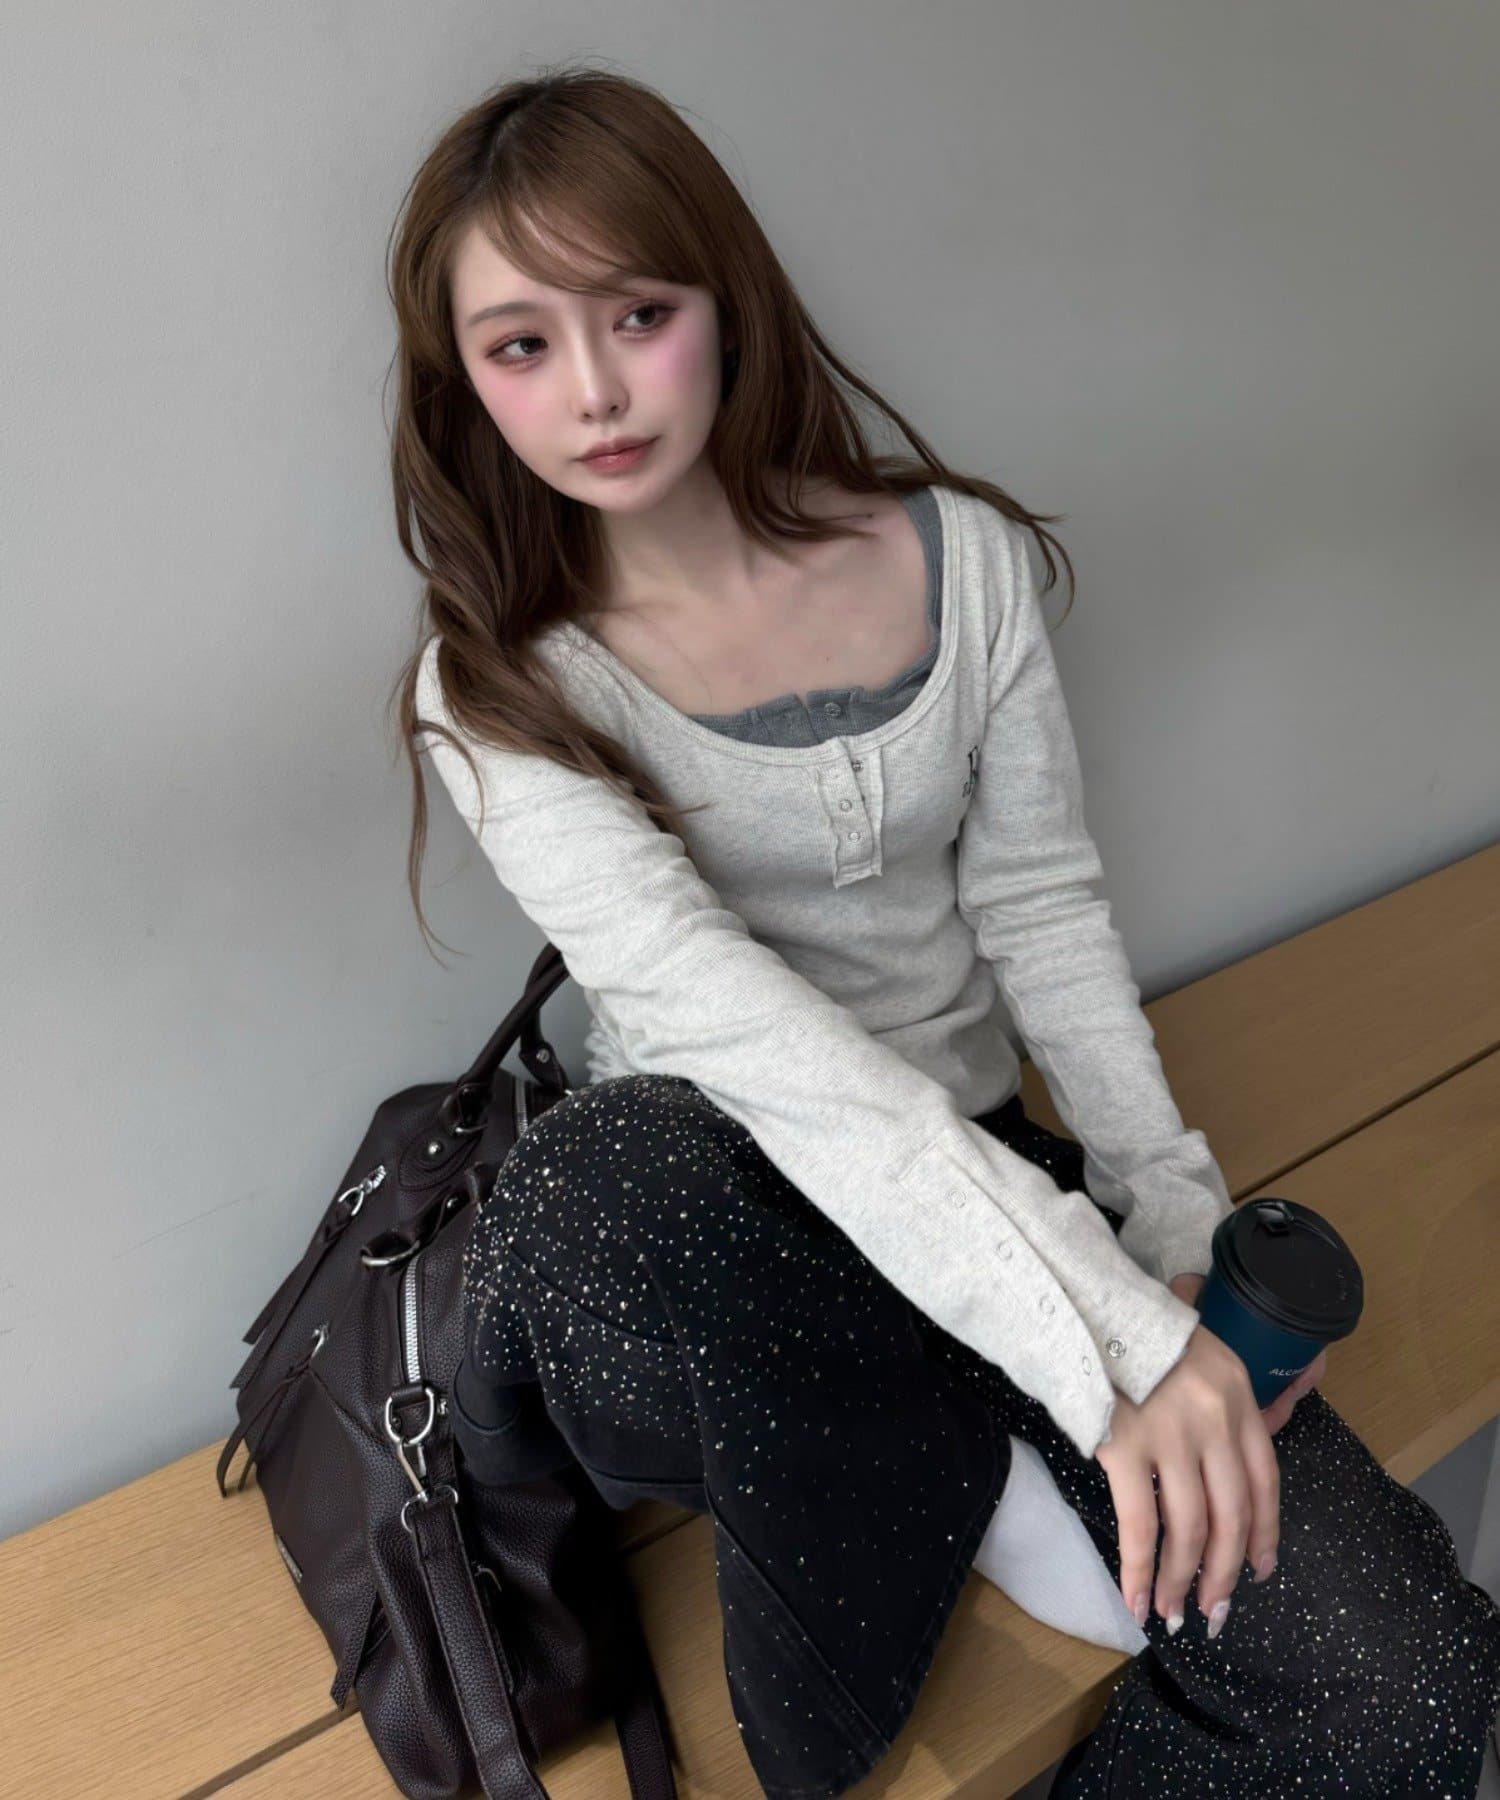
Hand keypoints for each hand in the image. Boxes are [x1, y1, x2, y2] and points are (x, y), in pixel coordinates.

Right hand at [1094, 1271, 1326, 1637]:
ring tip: (1171, 1612)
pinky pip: (1140, 1523)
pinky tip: (1136, 1597)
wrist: (1086, 1303)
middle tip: (1214, 1611)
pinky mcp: (1125, 1444)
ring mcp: (1171, 1434)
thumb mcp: (1203, 1354)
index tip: (1260, 1572)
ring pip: (1189, 1528)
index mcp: (1237, 1395)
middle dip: (1224, 1573)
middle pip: (1231, 1515)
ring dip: (1180, 1579)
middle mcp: (1215, 1418)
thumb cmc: (1140, 1331)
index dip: (1264, 1534)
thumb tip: (1259, 1432)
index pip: (1265, 1480)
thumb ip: (1228, 1400)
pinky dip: (1139, 1569)